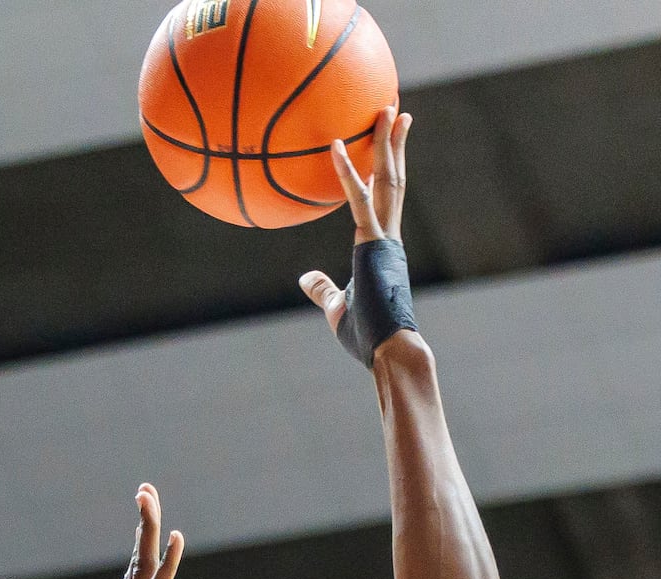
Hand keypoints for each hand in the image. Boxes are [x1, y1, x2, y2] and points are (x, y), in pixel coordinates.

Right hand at [61, 485, 183, 578]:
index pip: (131, 575)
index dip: (138, 544)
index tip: (142, 513)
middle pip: (136, 561)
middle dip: (142, 523)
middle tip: (144, 488)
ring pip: (142, 568)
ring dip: (147, 529)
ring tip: (147, 495)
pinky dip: (167, 564)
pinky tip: (175, 538)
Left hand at [300, 106, 411, 338]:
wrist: (389, 351)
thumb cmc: (366, 336)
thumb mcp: (337, 307)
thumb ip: (322, 288)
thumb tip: (304, 278)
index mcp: (382, 247)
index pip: (387, 198)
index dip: (389, 168)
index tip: (390, 143)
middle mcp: (389, 235)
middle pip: (393, 178)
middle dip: (393, 143)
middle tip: (393, 109)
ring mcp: (384, 237)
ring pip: (388, 179)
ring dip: (385, 142)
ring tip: (385, 107)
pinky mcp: (373, 244)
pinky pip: (358, 200)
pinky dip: (347, 172)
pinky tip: (336, 146)